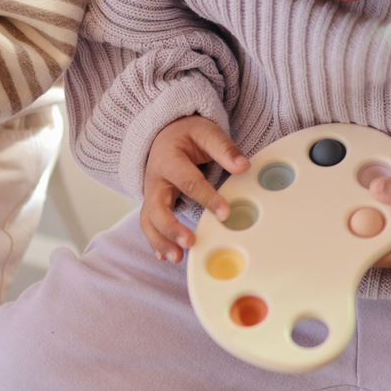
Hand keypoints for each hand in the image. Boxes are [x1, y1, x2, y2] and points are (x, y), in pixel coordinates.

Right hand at [142, 115, 249, 262]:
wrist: (165, 134)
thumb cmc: (187, 135)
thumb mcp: (206, 132)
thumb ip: (224, 148)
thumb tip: (242, 165)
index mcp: (169, 159)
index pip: (188, 181)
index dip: (207, 198)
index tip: (225, 213)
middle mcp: (155, 179)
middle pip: (157, 207)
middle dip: (171, 227)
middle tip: (190, 242)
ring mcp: (151, 193)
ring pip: (148, 220)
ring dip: (160, 241)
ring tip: (177, 258)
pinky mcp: (152, 205)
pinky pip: (149, 225)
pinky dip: (156, 242)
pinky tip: (166, 257)